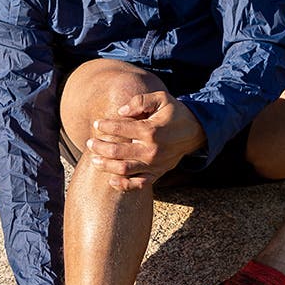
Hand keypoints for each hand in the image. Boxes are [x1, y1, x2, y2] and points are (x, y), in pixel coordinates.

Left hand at [86, 90, 204, 190]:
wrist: (195, 132)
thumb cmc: (174, 113)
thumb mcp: (161, 98)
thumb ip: (140, 101)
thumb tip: (121, 111)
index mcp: (151, 130)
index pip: (121, 129)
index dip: (105, 126)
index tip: (97, 124)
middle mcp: (151, 150)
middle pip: (118, 152)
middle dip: (100, 147)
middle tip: (89, 143)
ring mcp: (154, 164)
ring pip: (124, 170)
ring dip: (106, 166)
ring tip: (94, 159)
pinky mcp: (157, 173)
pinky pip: (138, 184)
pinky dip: (124, 185)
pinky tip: (111, 180)